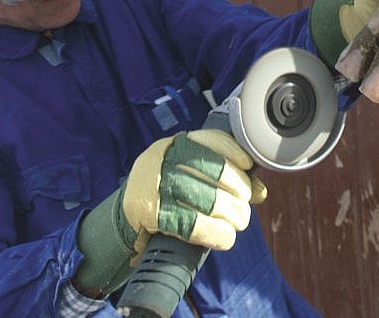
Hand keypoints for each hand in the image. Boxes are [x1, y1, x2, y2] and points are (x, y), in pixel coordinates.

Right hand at [74, 127, 267, 296]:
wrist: (118, 227)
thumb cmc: (163, 202)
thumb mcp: (185, 180)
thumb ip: (219, 180)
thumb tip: (260, 191)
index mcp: (171, 146)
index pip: (210, 140)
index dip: (235, 154)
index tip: (249, 169)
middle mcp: (161, 159)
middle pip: (212, 169)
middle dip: (238, 191)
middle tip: (244, 210)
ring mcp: (152, 184)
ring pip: (206, 197)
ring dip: (231, 215)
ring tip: (238, 224)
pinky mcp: (147, 213)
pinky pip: (191, 223)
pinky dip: (214, 233)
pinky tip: (225, 238)